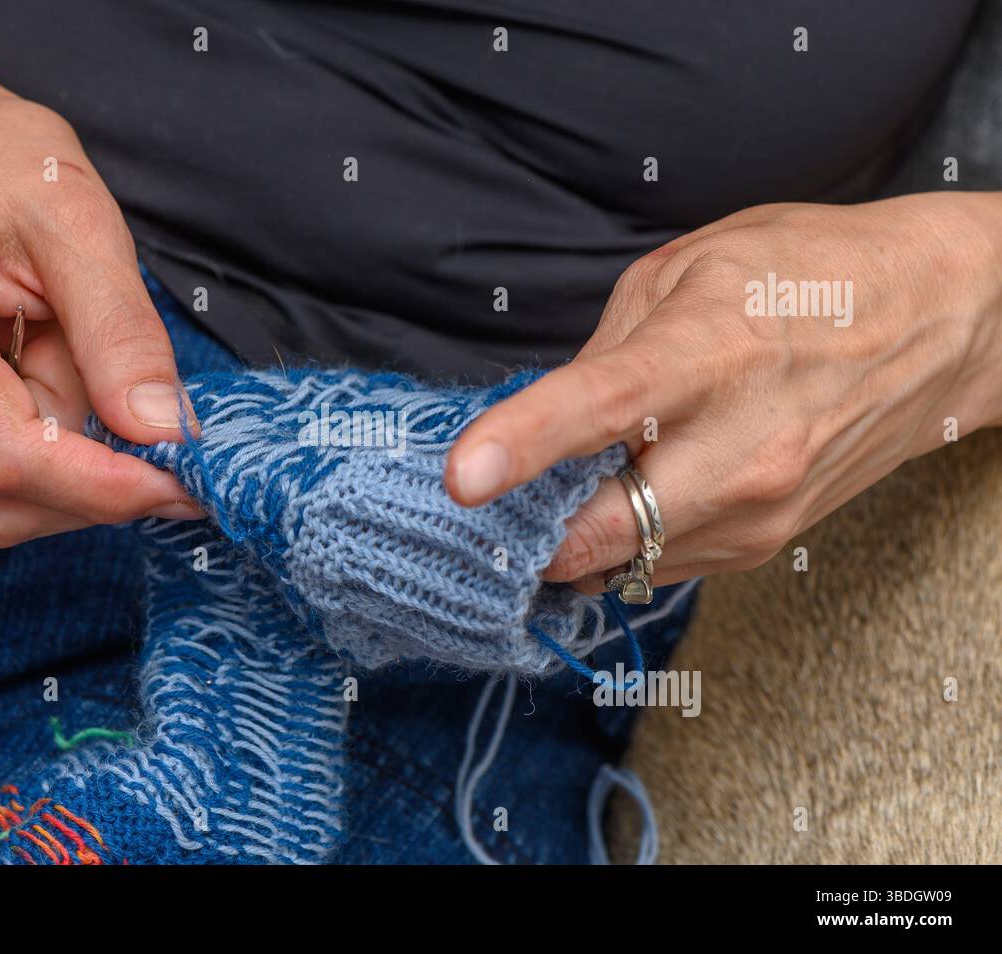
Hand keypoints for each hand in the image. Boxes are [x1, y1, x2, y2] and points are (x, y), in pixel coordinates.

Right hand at [0, 85, 201, 546]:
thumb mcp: (80, 223)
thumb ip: (121, 333)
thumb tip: (162, 430)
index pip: (7, 454)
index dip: (100, 487)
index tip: (180, 484)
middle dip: (92, 492)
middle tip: (168, 456)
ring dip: (66, 476)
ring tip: (91, 384)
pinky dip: (39, 462)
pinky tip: (53, 390)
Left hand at [446, 194, 1001, 588]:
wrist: (944, 322)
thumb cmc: (809, 275)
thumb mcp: (687, 270)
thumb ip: (605, 351)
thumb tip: (541, 422)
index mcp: (709, 353)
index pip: (601, 409)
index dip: (523, 444)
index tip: (462, 479)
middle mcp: (741, 448)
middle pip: (601, 530)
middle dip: (529, 528)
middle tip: (496, 499)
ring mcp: (759, 508)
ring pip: (621, 561)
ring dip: (573, 534)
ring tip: (573, 478)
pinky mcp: (767, 543)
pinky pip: (661, 563)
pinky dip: (623, 540)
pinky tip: (630, 490)